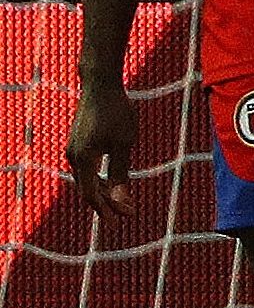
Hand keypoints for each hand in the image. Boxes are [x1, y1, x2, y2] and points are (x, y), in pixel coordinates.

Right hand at [66, 79, 132, 215]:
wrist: (100, 85)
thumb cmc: (116, 112)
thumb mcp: (124, 143)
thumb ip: (121, 173)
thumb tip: (121, 201)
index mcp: (83, 159)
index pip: (91, 194)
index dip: (106, 210)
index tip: (121, 221)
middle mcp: (73, 157)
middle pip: (88, 190)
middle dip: (106, 205)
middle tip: (126, 215)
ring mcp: (74, 150)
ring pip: (86, 180)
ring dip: (103, 193)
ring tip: (120, 204)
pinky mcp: (78, 145)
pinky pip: (86, 170)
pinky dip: (98, 180)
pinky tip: (110, 184)